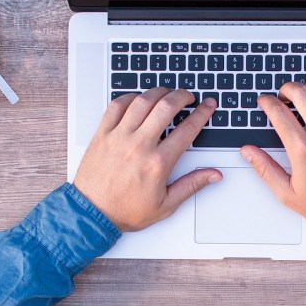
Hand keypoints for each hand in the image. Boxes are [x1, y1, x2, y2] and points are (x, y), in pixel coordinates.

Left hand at [74, 88, 220, 231]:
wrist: (92, 214)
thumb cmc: (125, 211)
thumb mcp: (165, 205)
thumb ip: (191, 185)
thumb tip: (213, 175)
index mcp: (158, 163)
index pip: (187, 129)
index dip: (202, 113)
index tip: (207, 106)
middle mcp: (139, 145)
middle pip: (166, 106)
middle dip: (182, 95)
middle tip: (188, 96)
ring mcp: (119, 137)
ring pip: (142, 101)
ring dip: (158, 92)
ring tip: (166, 93)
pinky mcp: (102, 134)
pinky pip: (116, 105)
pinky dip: (129, 97)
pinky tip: (137, 99)